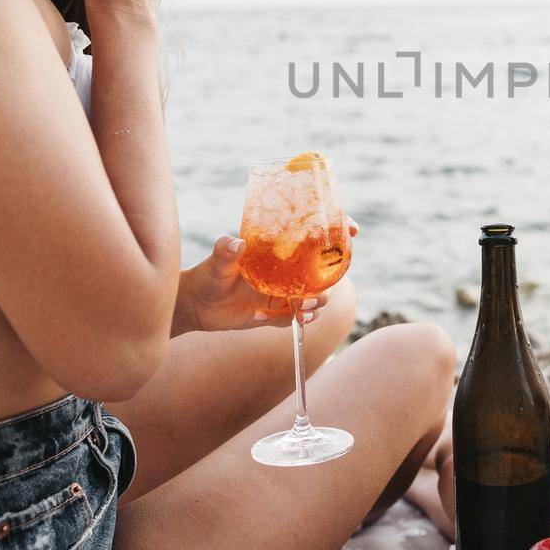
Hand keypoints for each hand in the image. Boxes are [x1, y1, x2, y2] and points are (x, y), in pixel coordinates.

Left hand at [172, 218, 358, 334]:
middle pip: (325, 270)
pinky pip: (296, 318)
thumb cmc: (207, 275)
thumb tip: (235, 243)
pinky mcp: (277, 313)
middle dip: (332, 280)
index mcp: (281, 249)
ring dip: (318, 303)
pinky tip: (268, 317)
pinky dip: (292, 320)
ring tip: (304, 310)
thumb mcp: (217, 261)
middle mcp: (288, 269)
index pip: (316, 236)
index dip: (338, 231)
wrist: (197, 307)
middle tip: (318, 291)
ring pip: (316, 296)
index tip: (352, 230)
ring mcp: (285, 291)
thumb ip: (225, 251)